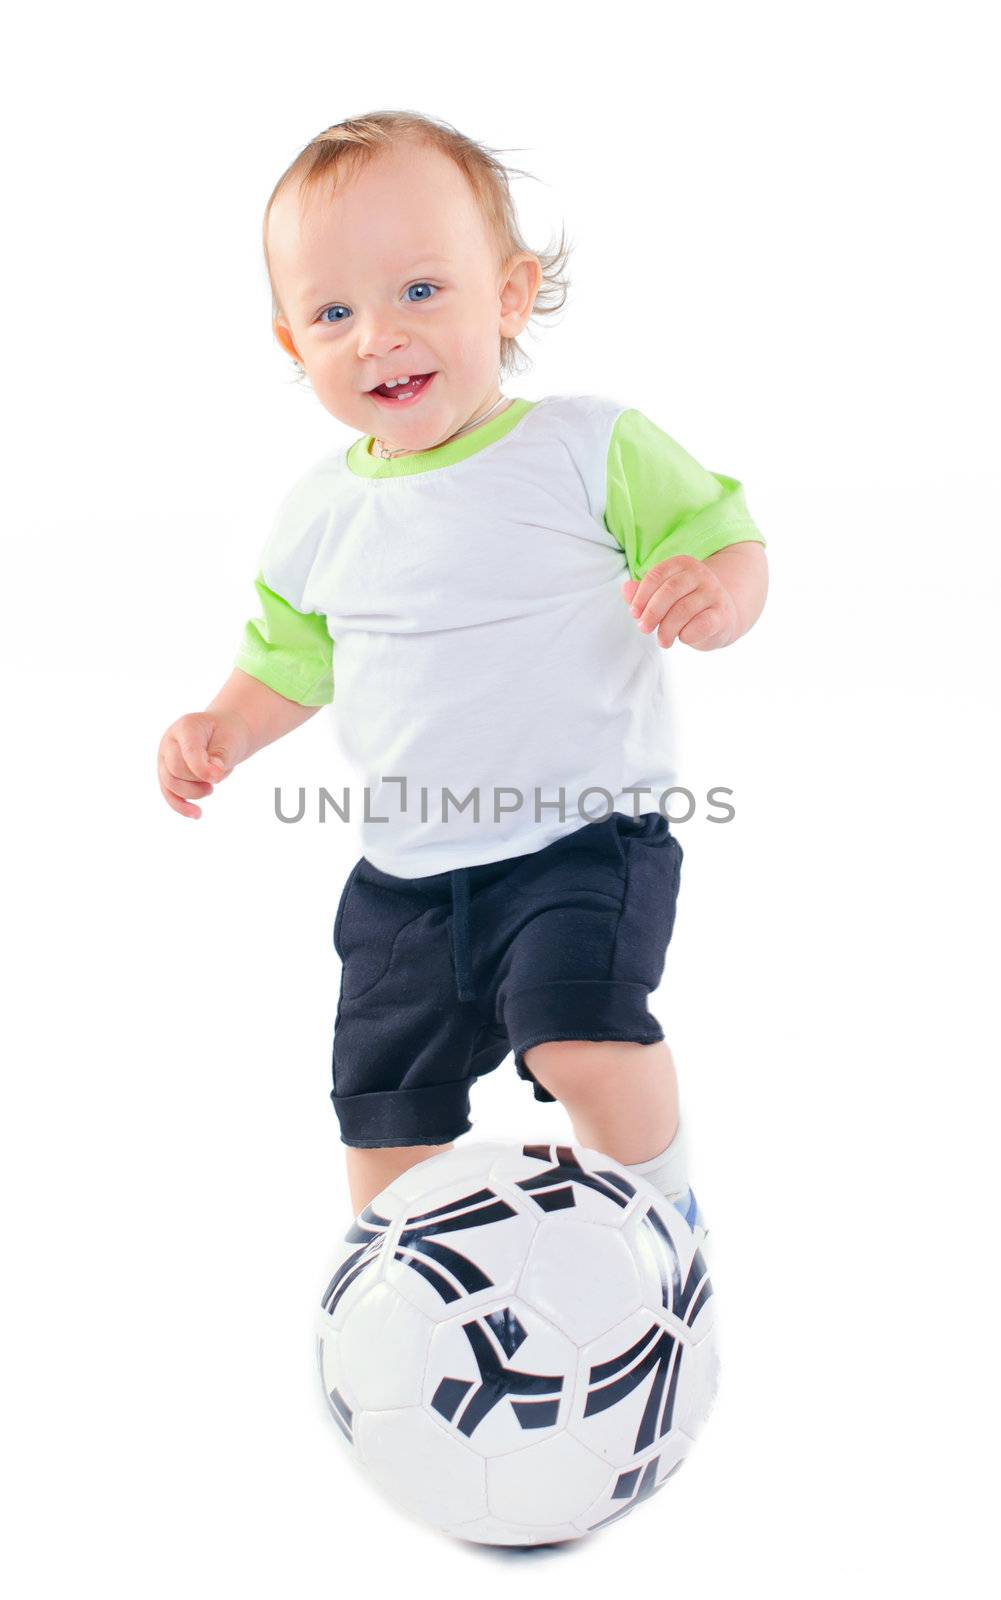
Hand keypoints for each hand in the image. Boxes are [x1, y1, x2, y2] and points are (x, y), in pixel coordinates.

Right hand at [157, 710, 247, 818]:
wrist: (224, 734)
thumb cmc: (228, 735)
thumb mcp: (231, 741)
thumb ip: (221, 756)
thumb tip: (213, 776)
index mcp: (186, 727)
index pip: (188, 751)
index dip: (201, 768)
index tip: (217, 777)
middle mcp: (169, 742)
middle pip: (176, 769)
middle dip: (199, 779)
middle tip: (218, 777)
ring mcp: (165, 758)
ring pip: (170, 784)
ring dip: (194, 792)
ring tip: (210, 788)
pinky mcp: (167, 774)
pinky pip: (169, 794)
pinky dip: (182, 806)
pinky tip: (197, 814)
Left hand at [622, 554, 738, 649]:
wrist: (721, 618)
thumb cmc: (684, 606)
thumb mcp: (662, 596)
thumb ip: (642, 593)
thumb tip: (625, 588)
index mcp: (682, 564)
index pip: (656, 575)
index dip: (641, 596)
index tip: (634, 614)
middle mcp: (700, 574)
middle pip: (669, 591)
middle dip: (652, 613)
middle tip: (643, 629)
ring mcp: (714, 593)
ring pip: (683, 610)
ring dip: (667, 629)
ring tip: (662, 641)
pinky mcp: (722, 614)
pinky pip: (701, 624)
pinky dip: (687, 634)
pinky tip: (683, 638)